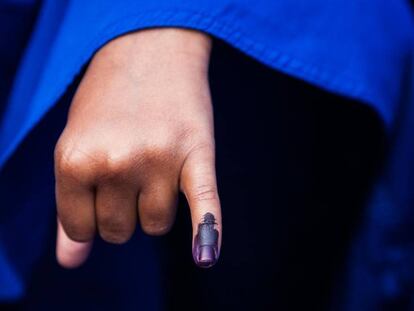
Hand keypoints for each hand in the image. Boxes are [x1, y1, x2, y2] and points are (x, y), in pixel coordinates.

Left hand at [54, 28, 221, 267]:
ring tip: (152, 169)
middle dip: (120, 212)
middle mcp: (116, 163)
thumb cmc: (106, 103)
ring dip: (152, 209)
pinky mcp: (197, 155)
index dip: (87, 216)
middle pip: (119, 231)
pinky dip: (206, 231)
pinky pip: (204, 204)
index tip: (95, 195)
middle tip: (126, 173)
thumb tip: (70, 263)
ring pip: (155, 224)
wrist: (148, 49)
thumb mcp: (74, 147)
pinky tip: (206, 257)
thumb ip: (70, 207)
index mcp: (75, 160)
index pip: (79, 228)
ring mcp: (159, 159)